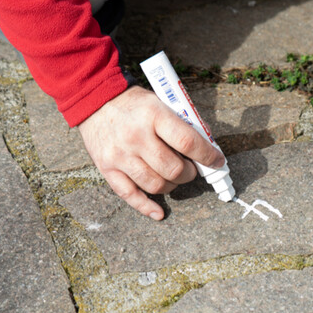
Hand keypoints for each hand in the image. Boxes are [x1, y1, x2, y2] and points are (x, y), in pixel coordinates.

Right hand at [78, 86, 224, 219]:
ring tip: (174, 177)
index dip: (207, 156)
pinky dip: (147, 207)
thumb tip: (208, 148)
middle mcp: (136, 137)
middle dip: (189, 173)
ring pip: (156, 185)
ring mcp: (120, 155)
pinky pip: (130, 195)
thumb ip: (184, 124)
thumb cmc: (135, 104)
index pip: (188, 142)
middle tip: (191, 169)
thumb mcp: (161, 103)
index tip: (217, 161)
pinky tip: (159, 212)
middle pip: (173, 169)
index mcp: (153, 115)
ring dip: (172, 186)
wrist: (94, 101)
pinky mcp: (107, 169)